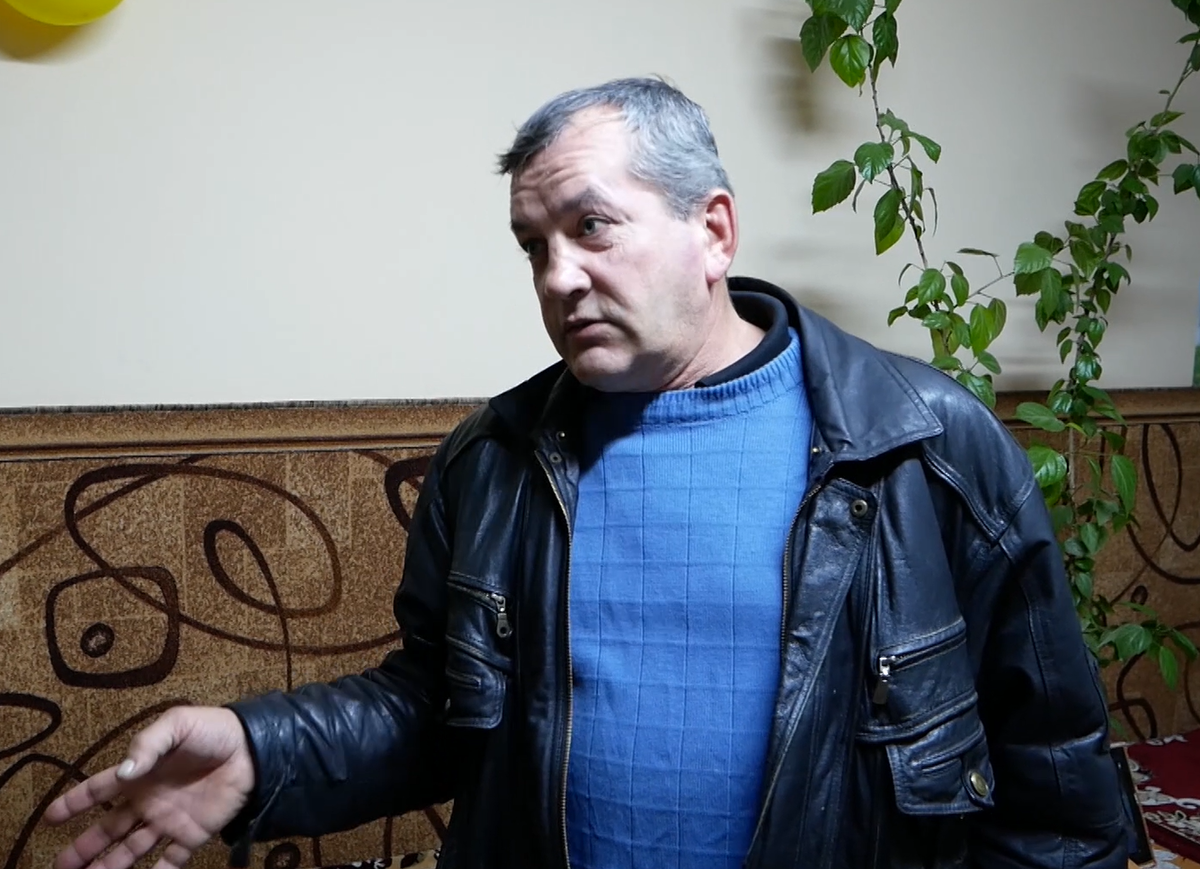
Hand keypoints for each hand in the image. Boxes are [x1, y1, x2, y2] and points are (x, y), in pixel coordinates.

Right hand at [44, 706, 255, 868]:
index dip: (75, 802)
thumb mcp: (176, 725)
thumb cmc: (213, 730)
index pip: (99, 789)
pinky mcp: (192, 833)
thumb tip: (122, 774)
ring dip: (110, 866)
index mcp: (141, 773)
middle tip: (60, 865)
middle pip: (109, 828)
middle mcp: (149, 800)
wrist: (253, 748)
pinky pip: (171, 860)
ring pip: (131, 849)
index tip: (50, 817)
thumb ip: (147, 745)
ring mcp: (169, 819)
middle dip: (84, 847)